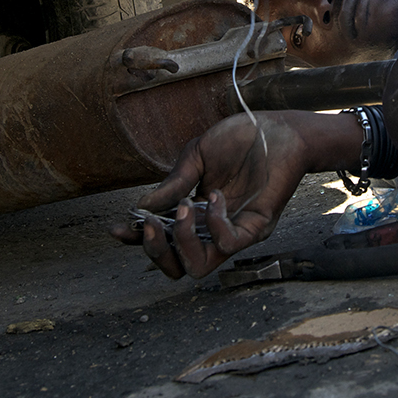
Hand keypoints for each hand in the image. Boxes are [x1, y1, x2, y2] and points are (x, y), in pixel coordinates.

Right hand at [111, 110, 357, 278]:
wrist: (279, 129)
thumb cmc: (241, 141)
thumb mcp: (197, 156)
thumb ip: (173, 184)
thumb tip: (142, 206)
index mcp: (196, 214)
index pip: (164, 240)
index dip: (139, 241)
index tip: (118, 229)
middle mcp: (213, 230)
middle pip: (178, 267)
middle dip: (155, 251)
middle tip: (149, 222)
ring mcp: (234, 232)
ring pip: (198, 268)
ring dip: (181, 241)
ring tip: (184, 207)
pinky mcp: (255, 228)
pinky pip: (228, 245)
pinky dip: (213, 224)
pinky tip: (214, 196)